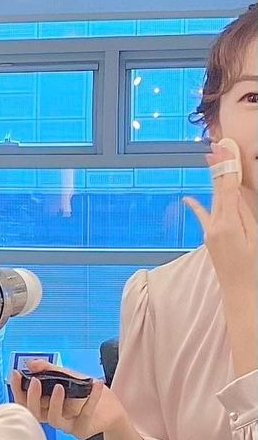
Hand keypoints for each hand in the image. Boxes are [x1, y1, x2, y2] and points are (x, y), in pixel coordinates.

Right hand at [9, 361, 126, 439]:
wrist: (110, 407)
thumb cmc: (85, 392)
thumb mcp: (67, 376)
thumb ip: (50, 370)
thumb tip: (32, 364)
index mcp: (45, 404)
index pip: (25, 400)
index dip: (17, 389)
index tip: (16, 374)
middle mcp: (52, 416)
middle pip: (35, 413)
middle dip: (31, 398)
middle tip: (34, 382)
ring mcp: (66, 425)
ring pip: (54, 419)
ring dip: (55, 403)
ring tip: (59, 386)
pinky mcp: (82, 430)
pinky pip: (84, 414)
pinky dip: (91, 398)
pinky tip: (95, 383)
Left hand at [184, 141, 257, 302]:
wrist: (241, 293)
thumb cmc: (253, 267)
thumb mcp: (254, 236)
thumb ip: (244, 212)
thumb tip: (236, 191)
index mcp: (227, 224)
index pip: (228, 188)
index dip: (227, 167)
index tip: (225, 149)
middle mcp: (214, 226)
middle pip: (218, 190)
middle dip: (219, 168)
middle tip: (216, 146)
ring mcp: (210, 233)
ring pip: (213, 200)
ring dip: (213, 179)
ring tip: (211, 158)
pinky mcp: (210, 239)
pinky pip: (204, 218)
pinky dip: (197, 206)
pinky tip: (187, 198)